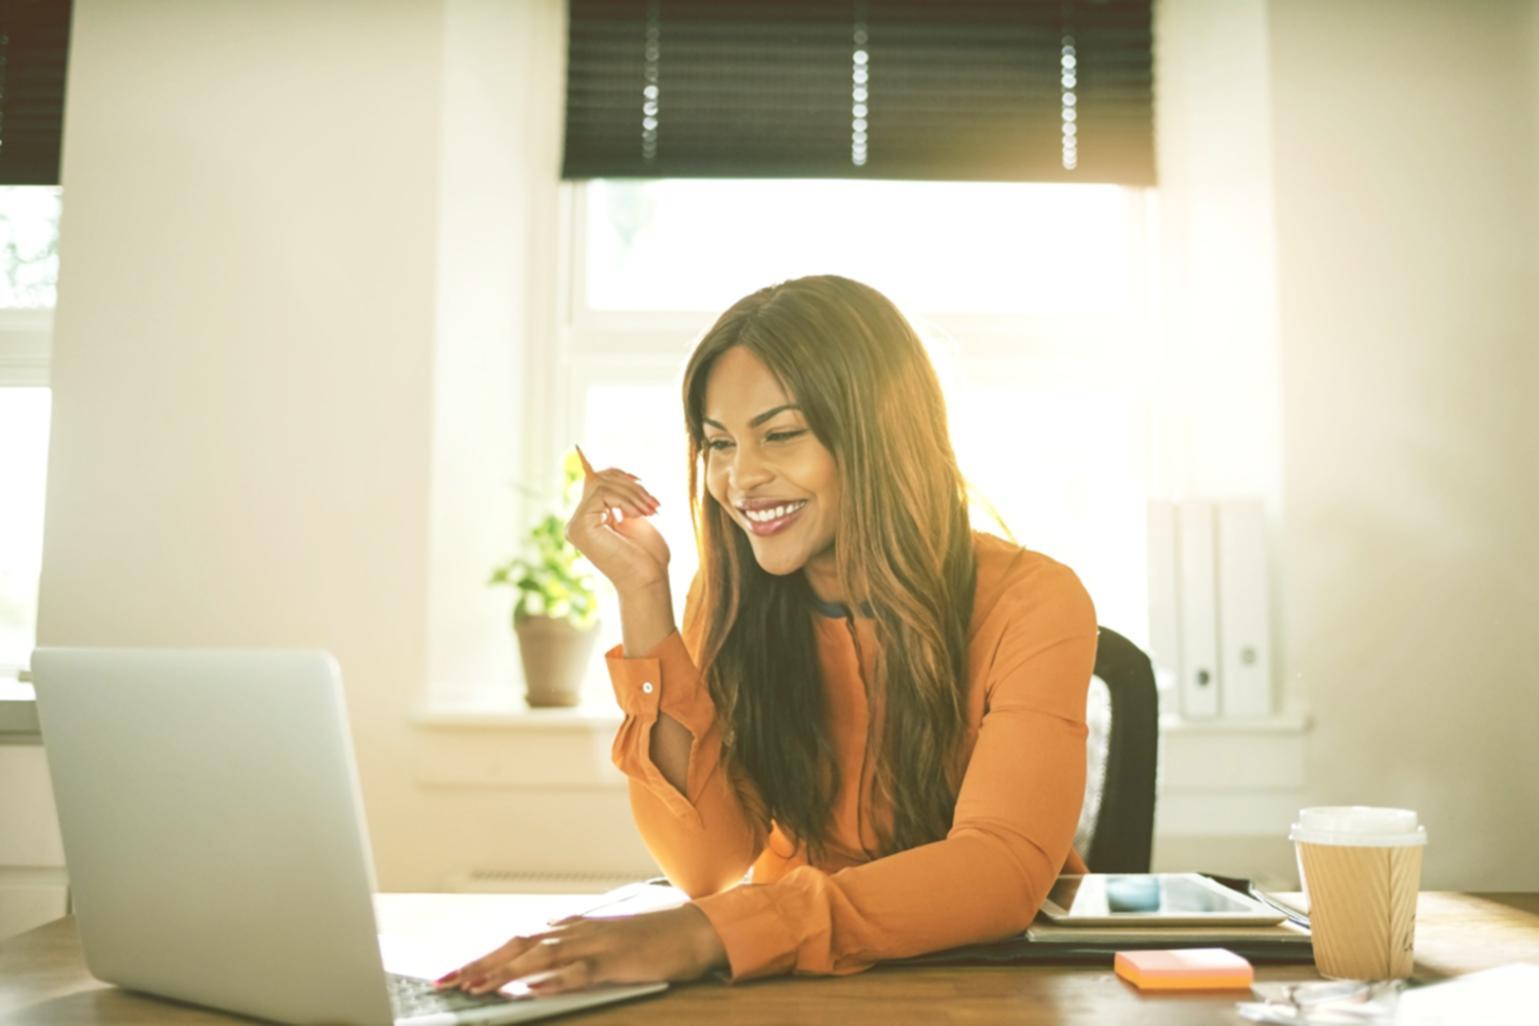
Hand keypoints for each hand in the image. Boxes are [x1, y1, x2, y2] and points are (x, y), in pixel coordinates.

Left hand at [438, 903, 726, 997]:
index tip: (454, 973)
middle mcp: (577, 931)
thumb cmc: (653, 938)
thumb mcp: (606, 940)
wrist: (695, 928)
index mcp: (573, 928)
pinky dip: (553, 980)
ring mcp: (595, 945)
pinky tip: (531, 989)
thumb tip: (541, 954)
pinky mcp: (615, 962)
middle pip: (518, 946)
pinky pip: (579, 972)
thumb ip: (574, 946)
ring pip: (540, 958)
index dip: (484, 957)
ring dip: (505, 973)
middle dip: (480, 964)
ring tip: (475, 987)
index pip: (518, 941)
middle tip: (446, 982)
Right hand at [565, 446, 670, 596]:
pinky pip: (601, 493)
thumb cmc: (647, 556)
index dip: (616, 474)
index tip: (640, 481)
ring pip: (600, 484)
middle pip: (597, 480)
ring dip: (632, 493)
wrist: (648, 581)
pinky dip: (625, 499)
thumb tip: (611, 471)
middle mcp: (577, 522)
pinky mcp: (579, 526)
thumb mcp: (635, 517)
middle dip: (630, 486)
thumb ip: (620, 498)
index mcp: (589, 520)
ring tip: (650, 510)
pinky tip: (637, 516)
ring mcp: (575, 525)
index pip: (594, 482)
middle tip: (653, 503)